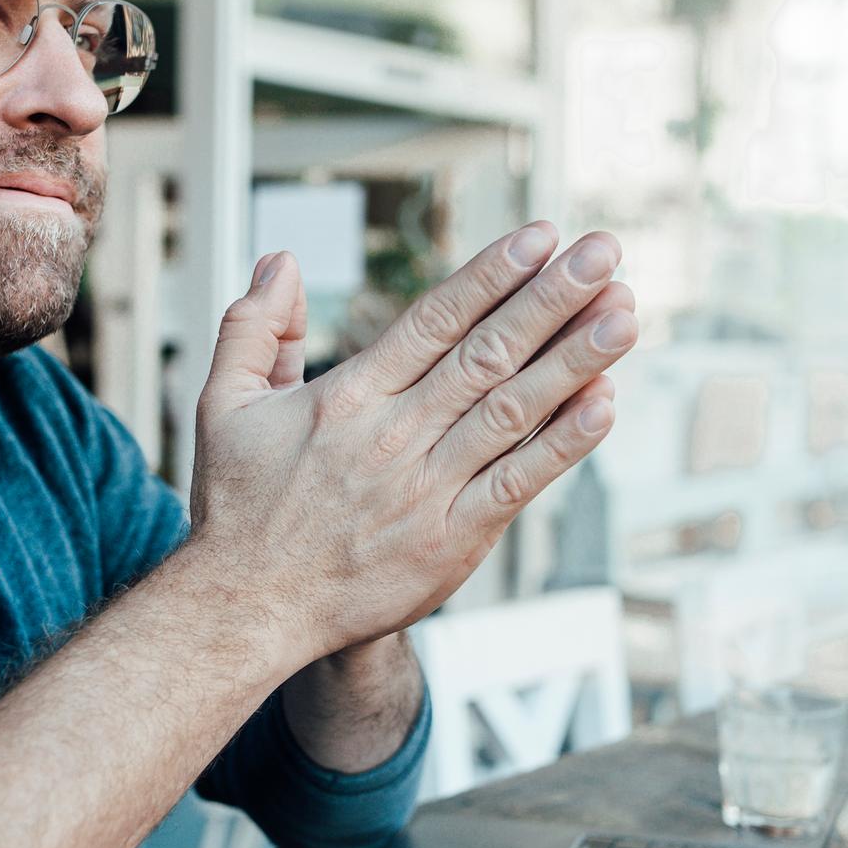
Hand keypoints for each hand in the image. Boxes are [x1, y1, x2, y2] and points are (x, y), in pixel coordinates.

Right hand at [185, 220, 635, 666]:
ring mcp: (427, 490)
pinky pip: (517, 483)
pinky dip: (563, 444)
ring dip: (574, 359)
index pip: (435, 320)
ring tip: (624, 312)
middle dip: (552, 298)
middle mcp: (394, 437)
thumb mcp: (223, 404)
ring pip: (513, 411)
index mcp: (348, 397)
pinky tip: (605, 403)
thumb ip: (254, 327)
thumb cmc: (239, 508)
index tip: (541, 236)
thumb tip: (282, 261)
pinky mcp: (450, 541)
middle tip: (605, 252)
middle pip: (488, 353)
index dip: (493, 275)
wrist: (247, 611)